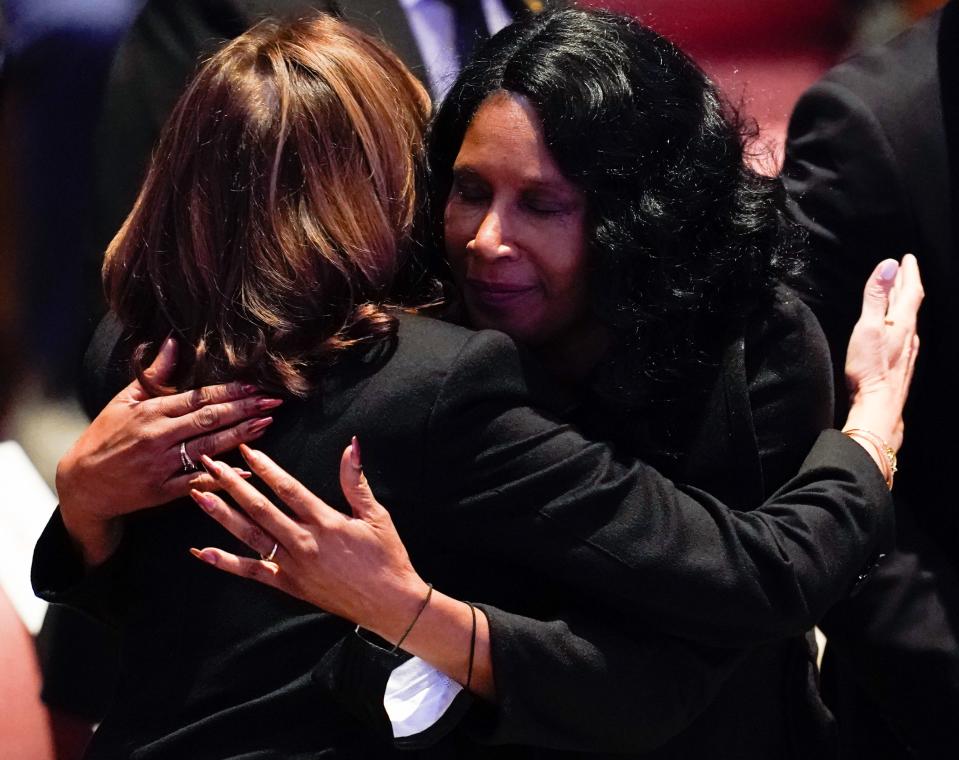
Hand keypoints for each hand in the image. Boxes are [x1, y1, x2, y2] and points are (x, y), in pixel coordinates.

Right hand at [57, 338, 281, 565]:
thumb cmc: (104, 437)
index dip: (229, 391)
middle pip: (209, 419)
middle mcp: (158, 436)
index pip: (198, 397)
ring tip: (266, 422)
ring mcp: (161, 465)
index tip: (255, 384)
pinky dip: (222, 475)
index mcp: (151, 412)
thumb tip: (173, 343)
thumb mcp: (123, 401)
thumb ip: (153, 375)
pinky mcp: (163, 491)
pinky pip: (198, 481)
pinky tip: (246, 468)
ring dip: (241, 435)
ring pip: (208, 447)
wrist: (81, 484)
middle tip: (273, 400)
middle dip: (244, 409)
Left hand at [189, 440, 429, 641]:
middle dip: (232, 485)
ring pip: (250, 536)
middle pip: (260, 509)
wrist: (389, 603)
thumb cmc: (387, 557)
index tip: (245, 451)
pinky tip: (202, 552)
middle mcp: (303, 542)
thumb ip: (356, 481)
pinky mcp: (289, 585)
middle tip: (210, 465)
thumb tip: (351, 446)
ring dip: (223, 515)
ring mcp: (292, 566)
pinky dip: (226, 563)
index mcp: (325, 522)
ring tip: (199, 496)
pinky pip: (252, 572)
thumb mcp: (377, 515)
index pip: (287, 489)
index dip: (265, 468)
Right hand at [844, 254, 923, 452]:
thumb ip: (876, 296)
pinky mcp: (901, 364)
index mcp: (902, 322)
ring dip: (903, 303)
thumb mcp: (868, 326)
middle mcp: (909, 335)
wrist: (878, 406)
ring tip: (898, 294)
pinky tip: (895, 330)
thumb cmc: (870, 369)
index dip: (909, 272)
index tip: (907, 258)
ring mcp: (907, 351)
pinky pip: (904, 335)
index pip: (910, 290)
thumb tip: (888, 266)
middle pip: (911, 303)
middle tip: (902, 271)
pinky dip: (900, 322)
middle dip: (906, 284)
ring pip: (908, 319)